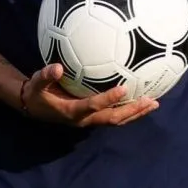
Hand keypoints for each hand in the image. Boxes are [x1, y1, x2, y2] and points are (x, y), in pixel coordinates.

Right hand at [20, 64, 158, 126]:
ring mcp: (90, 120)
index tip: (124, 88)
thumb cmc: (37, 93)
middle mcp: (84, 120)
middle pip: (113, 119)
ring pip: (117, 120)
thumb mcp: (36, 83)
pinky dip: (130, 110)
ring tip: (154, 104)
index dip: (109, 99)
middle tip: (150, 101)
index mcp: (72, 111)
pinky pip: (114, 116)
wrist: (34, 107)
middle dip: (132, 111)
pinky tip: (142, 100)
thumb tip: (57, 67)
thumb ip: (45, 76)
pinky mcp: (94, 117)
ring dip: (136, 113)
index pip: (93, 106)